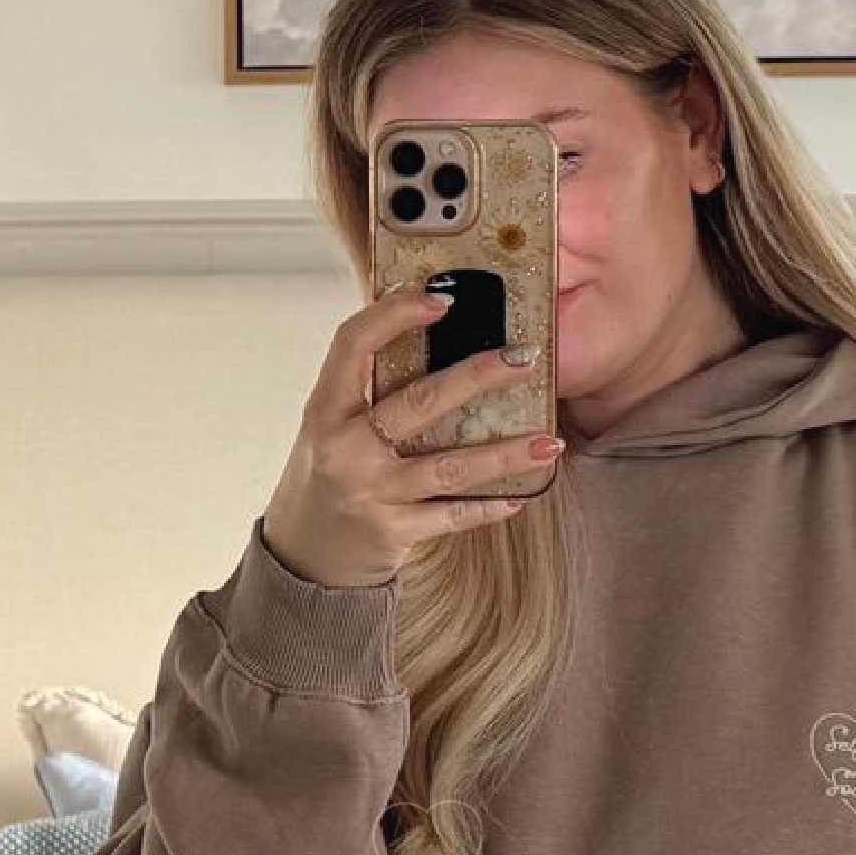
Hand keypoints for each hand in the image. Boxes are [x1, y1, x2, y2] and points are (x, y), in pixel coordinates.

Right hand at [261, 284, 562, 587]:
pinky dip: (489, 507)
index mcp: (327, 408)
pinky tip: (521, 494)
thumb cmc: (328, 474)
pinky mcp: (395, 530)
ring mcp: (373, 491)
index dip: (395, 314)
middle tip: (525, 357)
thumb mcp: (329, 422)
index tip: (442, 299)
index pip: (354, 343)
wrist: (306, 555)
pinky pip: (453, 515)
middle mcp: (347, 447)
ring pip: (450, 467)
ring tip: (549, 443)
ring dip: (505, 455)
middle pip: (421, 400)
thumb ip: (366, 384)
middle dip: (479, 376)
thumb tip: (424, 325)